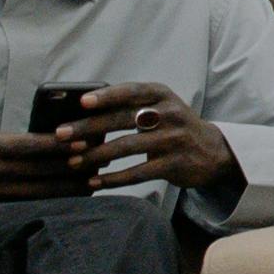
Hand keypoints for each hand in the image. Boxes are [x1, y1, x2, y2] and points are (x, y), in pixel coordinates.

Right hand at [0, 125, 91, 209]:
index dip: (59, 145)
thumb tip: (54, 139)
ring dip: (70, 186)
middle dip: (73, 165)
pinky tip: (74, 197)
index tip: (84, 142)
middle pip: (41, 169)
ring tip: (95, 180)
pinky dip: (54, 200)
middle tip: (101, 159)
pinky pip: (32, 205)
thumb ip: (12, 140)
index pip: (30, 146)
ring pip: (40, 190)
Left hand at [66, 85, 239, 202]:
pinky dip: (113, 179)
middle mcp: (170, 113)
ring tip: (72, 161)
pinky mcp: (174, 164)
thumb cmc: (173, 126)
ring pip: (126, 147)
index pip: (131, 91)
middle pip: (123, 120)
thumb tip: (84, 111)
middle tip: (61, 135)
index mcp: (162, 94)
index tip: (82, 102)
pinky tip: (94, 182)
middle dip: (88, 128)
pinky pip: (138, 172)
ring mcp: (174, 139)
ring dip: (95, 155)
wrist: (212, 151)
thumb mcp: (160, 107)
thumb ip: (131, 106)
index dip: (107, 96)